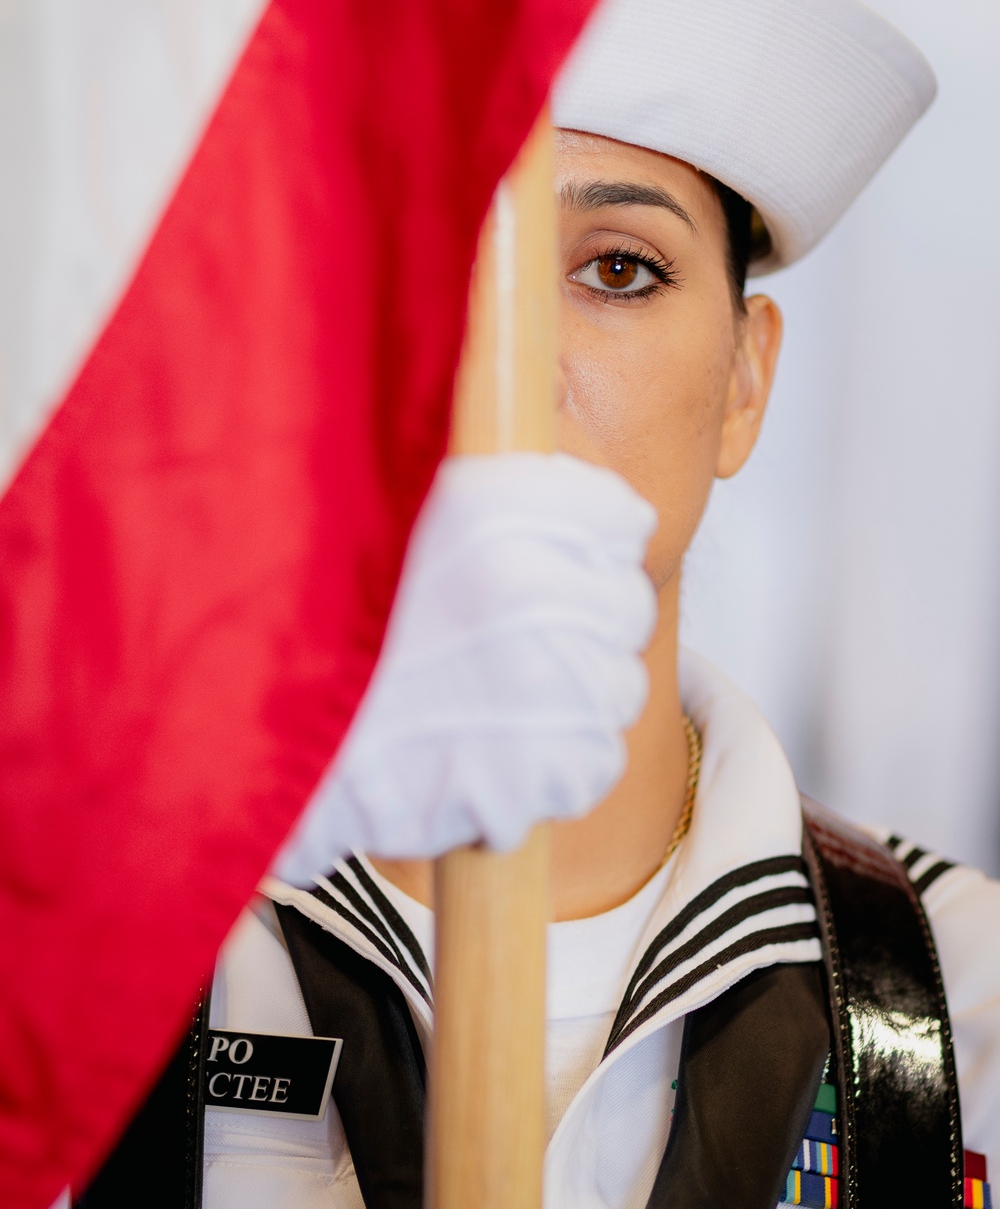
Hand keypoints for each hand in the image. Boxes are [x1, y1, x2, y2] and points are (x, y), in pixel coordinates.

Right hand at [275, 452, 656, 878]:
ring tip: (483, 702)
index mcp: (506, 506)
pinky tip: (485, 755)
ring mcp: (546, 689)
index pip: (619, 519)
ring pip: (616, 689)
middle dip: (577, 625)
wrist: (243, 725)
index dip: (575, 546)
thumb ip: (488, 494)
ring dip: (567, 699)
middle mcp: (538, 589)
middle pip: (625, 606)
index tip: (529, 564)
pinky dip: (552, 770)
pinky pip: (593, 766)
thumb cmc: (309, 611)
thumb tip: (587, 504)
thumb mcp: (389, 502)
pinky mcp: (539, 777)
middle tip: (498, 643)